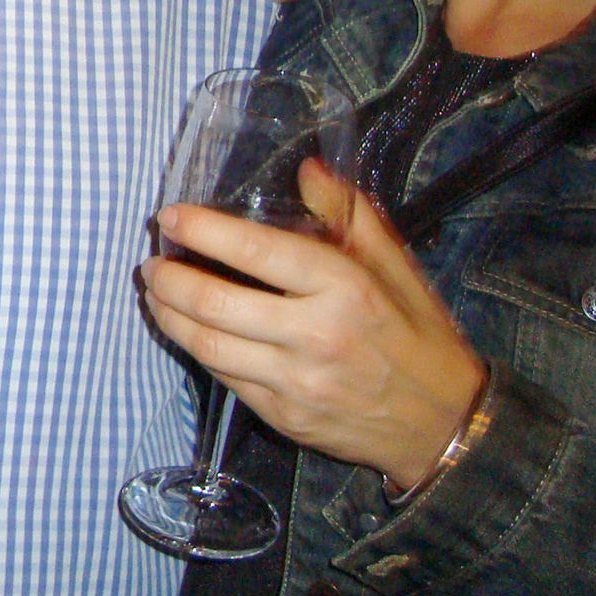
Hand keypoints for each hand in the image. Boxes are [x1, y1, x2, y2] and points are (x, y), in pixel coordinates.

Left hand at [140, 186, 485, 488]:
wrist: (443, 426)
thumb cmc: (417, 336)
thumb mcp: (396, 267)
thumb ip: (349, 214)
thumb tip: (306, 169)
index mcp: (344, 289)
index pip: (255, 251)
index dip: (203, 230)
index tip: (171, 217)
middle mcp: (315, 335)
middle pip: (214, 303)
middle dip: (168, 278)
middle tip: (152, 261)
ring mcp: (296, 382)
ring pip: (206, 345)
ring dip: (168, 315)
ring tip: (155, 292)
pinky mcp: (284, 416)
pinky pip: (223, 377)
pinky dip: (195, 348)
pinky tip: (186, 329)